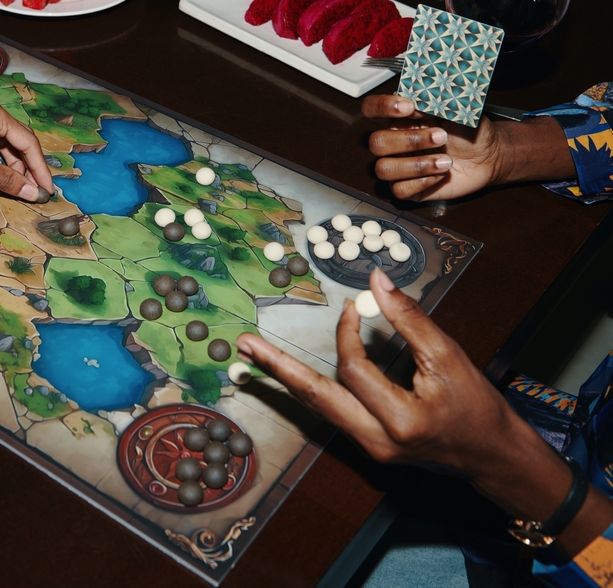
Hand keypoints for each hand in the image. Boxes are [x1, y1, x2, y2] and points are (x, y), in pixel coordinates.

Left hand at [0, 99, 53, 201]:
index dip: (39, 167)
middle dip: (27, 168)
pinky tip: (1, 179)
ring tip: (19, 189)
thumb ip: (9, 181)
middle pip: (17, 143)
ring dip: (12, 168)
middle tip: (35, 191)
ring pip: (3, 147)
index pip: (27, 142)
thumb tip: (33, 192)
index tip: (47, 188)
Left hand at [237, 267, 516, 471]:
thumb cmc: (476, 406)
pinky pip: (331, 411)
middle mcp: (376, 440)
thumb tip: (376, 281)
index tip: (353, 307)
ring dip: (285, 377)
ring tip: (253, 355)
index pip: (354, 370)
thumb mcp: (449, 357)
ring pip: (318, 407)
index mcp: (400, 422)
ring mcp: (367, 447)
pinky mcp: (366, 444)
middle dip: (278, 368)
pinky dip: (310, 388)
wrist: (491, 454)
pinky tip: (287, 372)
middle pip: (316, 398)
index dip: (348, 334)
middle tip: (245, 345)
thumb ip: (410, 319)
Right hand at [363, 95, 507, 200]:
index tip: (409, 107)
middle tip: (441, 137)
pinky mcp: (409, 188)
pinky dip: (422, 182)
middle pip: (376, 143)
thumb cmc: (471, 131)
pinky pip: (400, 190)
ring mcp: (400, 166)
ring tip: (446, 161)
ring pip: (384, 169)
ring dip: (417, 165)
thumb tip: (415, 104)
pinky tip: (440, 174)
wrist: (490, 156)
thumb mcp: (456, 108)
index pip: (372, 108)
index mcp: (401, 119)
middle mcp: (395, 142)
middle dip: (410, 141)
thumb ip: (434, 101)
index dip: (382, 107)